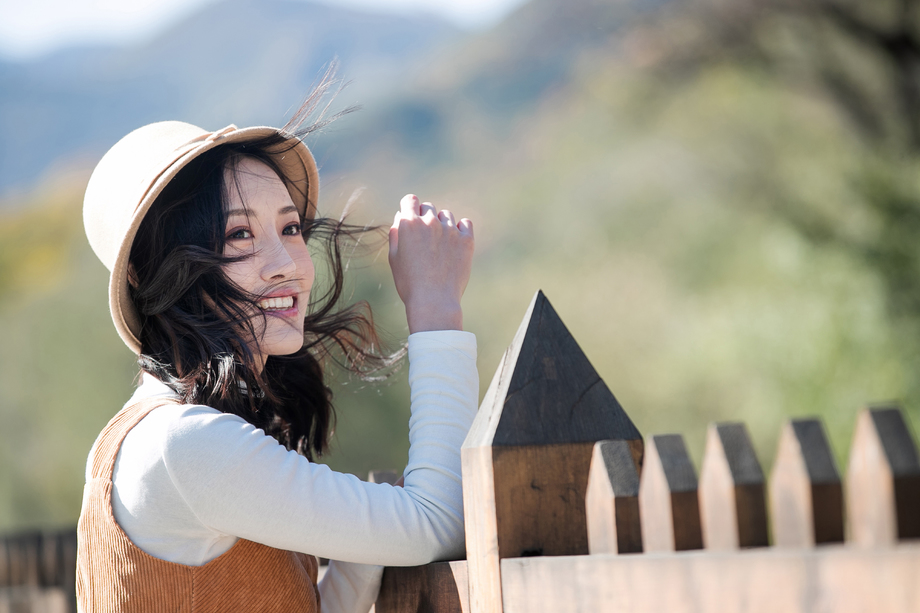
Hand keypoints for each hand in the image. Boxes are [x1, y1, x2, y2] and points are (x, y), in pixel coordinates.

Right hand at [389, 194, 473, 333]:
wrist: (434, 301)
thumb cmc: (409, 282)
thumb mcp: (394, 258)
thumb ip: (396, 232)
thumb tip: (401, 215)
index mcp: (409, 224)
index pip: (410, 200)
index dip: (409, 207)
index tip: (411, 217)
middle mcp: (430, 222)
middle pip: (428, 207)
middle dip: (424, 218)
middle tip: (424, 240)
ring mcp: (450, 230)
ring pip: (446, 215)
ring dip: (441, 224)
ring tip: (439, 247)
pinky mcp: (466, 240)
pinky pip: (465, 224)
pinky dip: (460, 229)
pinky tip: (455, 243)